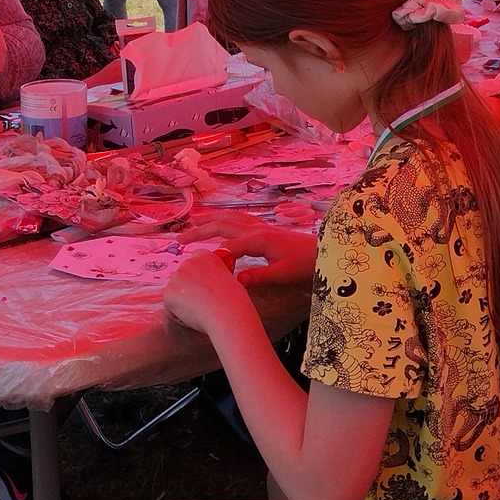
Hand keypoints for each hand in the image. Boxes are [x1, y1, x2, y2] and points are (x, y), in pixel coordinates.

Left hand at [163, 248, 248, 333]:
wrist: (227, 313)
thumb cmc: (234, 302)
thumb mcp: (229, 279)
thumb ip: (214, 276)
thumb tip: (207, 284)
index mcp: (205, 256)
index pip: (195, 262)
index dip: (198, 277)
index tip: (205, 288)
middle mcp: (188, 262)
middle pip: (182, 278)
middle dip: (188, 290)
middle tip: (203, 303)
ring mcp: (176, 277)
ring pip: (175, 294)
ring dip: (184, 304)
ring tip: (201, 311)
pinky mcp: (168, 293)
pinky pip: (170, 310)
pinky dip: (179, 317)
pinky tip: (193, 317)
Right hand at [182, 221, 317, 286]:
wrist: (320, 251)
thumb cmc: (303, 264)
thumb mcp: (283, 274)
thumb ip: (259, 277)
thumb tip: (236, 281)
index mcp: (258, 239)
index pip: (228, 246)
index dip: (212, 256)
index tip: (195, 265)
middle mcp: (255, 229)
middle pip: (222, 225)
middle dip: (199, 231)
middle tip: (179, 240)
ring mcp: (258, 226)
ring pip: (228, 218)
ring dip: (208, 220)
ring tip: (191, 223)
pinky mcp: (262, 228)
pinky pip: (236, 219)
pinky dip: (222, 218)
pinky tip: (217, 221)